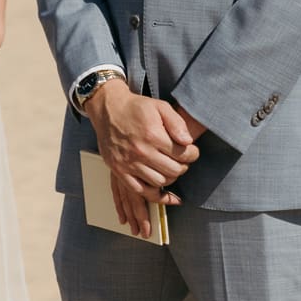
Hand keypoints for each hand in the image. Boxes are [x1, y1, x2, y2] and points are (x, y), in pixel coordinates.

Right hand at [85, 83, 199, 237]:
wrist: (108, 109)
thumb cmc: (136, 108)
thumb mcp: (160, 106)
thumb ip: (177, 123)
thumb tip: (188, 142)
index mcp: (153, 135)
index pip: (182, 154)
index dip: (192, 154)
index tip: (192, 152)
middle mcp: (141, 151)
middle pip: (173, 170)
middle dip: (183, 167)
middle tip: (182, 161)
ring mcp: (129, 163)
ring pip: (159, 182)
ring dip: (170, 178)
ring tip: (171, 169)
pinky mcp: (119, 171)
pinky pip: (140, 190)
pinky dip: (154, 194)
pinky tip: (161, 189)